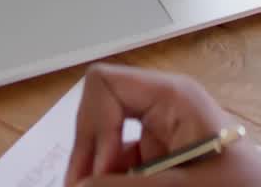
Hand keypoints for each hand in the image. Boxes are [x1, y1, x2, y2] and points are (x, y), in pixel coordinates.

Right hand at [65, 63, 260, 186]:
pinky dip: (113, 180)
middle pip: (98, 114)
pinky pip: (121, 163)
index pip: (105, 83)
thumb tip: (79, 185)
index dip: (92, 126)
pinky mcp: (160, 160)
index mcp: (173, 97)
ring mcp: (160, 134)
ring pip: (105, 145)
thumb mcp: (181, 186)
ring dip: (99, 173)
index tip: (98, 171)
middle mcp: (162, 108)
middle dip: (88, 154)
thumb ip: (125, 186)